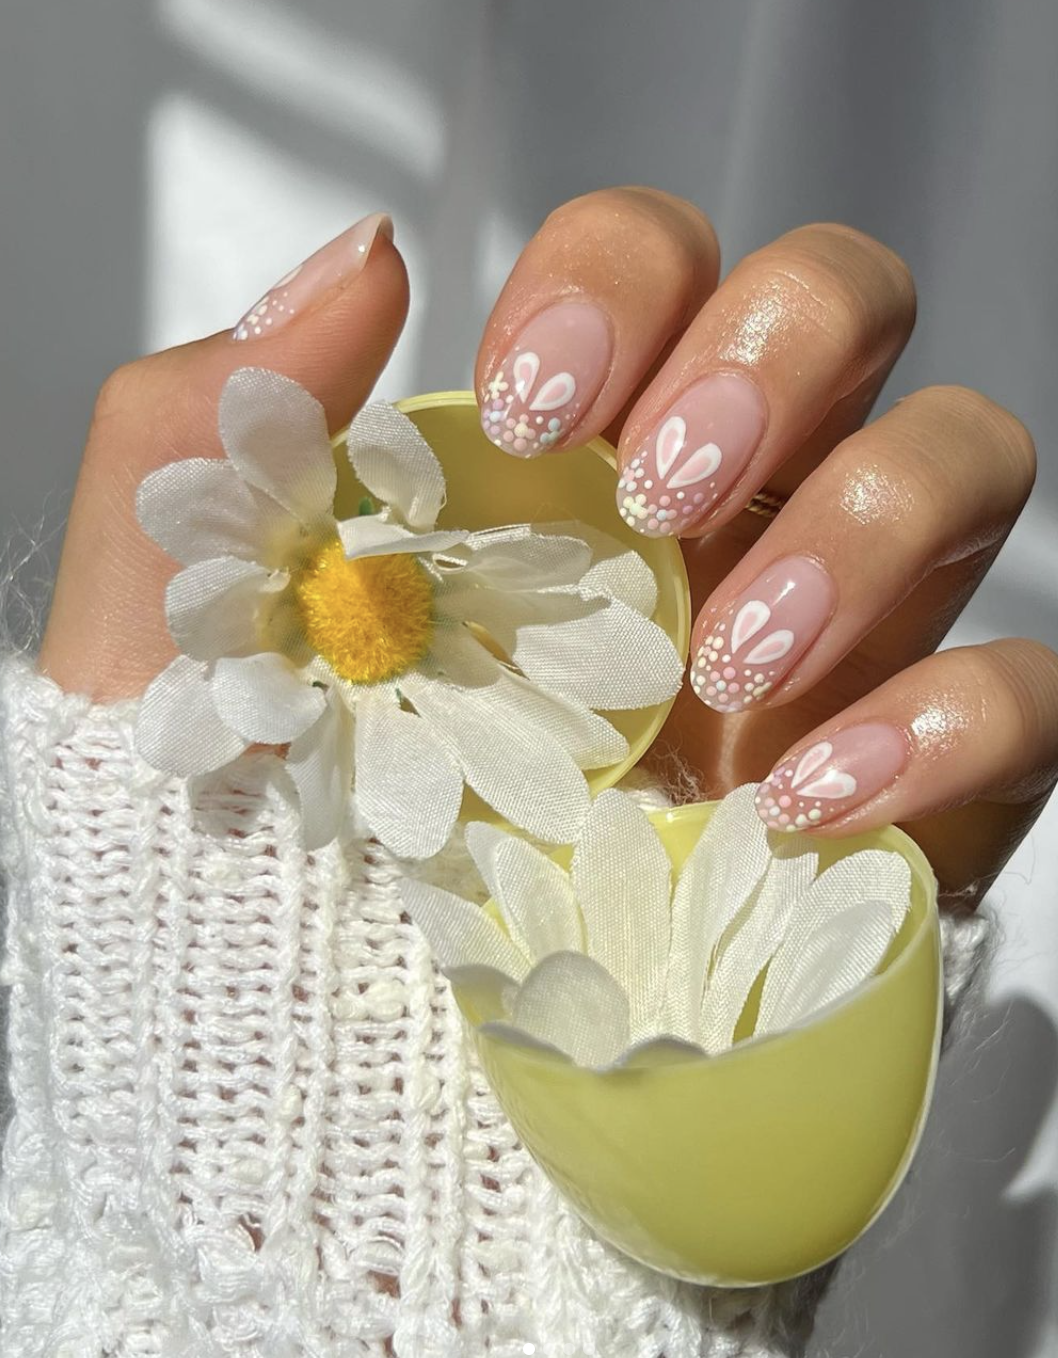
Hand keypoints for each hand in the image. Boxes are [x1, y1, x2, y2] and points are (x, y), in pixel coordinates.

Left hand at [39, 195, 1057, 907]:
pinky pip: (1023, 700)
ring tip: (728, 672)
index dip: (626, 282)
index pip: (653, 272)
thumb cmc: (239, 879)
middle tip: (663, 496)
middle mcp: (701, 542)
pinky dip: (950, 718)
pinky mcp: (901, 804)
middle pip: (843, 318)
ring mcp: (819, 663)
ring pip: (961, 468)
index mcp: (551, 483)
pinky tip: (808, 798)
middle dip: (780, 360)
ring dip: (868, 529)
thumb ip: (215, 428)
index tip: (537, 411)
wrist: (340, 1118)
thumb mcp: (172, 646)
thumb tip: (368, 262)